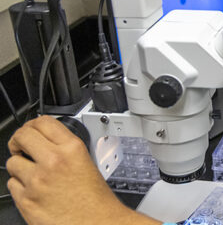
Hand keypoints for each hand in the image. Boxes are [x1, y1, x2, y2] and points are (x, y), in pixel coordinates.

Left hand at [6, 116, 159, 224]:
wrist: (97, 224)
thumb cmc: (96, 200)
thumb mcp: (87, 162)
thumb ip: (66, 149)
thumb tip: (46, 140)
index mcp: (71, 149)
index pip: (43, 122)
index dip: (33, 124)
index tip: (31, 130)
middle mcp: (52, 162)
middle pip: (22, 136)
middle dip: (19, 141)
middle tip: (22, 147)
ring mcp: (36, 181)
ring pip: (12, 162)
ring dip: (20, 166)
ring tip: (33, 174)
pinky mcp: (25, 200)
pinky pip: (12, 184)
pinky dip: (20, 186)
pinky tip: (34, 190)